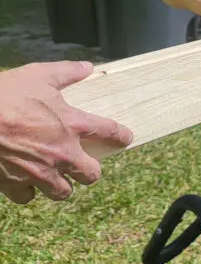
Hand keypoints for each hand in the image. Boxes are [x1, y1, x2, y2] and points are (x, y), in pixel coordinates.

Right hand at [0, 61, 132, 204]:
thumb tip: (87, 67)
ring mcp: (39, 172)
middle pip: (91, 175)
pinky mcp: (14, 184)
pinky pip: (28, 197)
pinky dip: (27, 191)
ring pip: (62, 192)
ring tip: (55, 175)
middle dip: (89, 171)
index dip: (122, 136)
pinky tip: (24, 180)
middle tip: (82, 164)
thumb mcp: (39, 75)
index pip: (111, 132)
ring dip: (61, 184)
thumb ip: (67, 72)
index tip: (125, 138)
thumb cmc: (5, 94)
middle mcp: (62, 153)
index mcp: (73, 125)